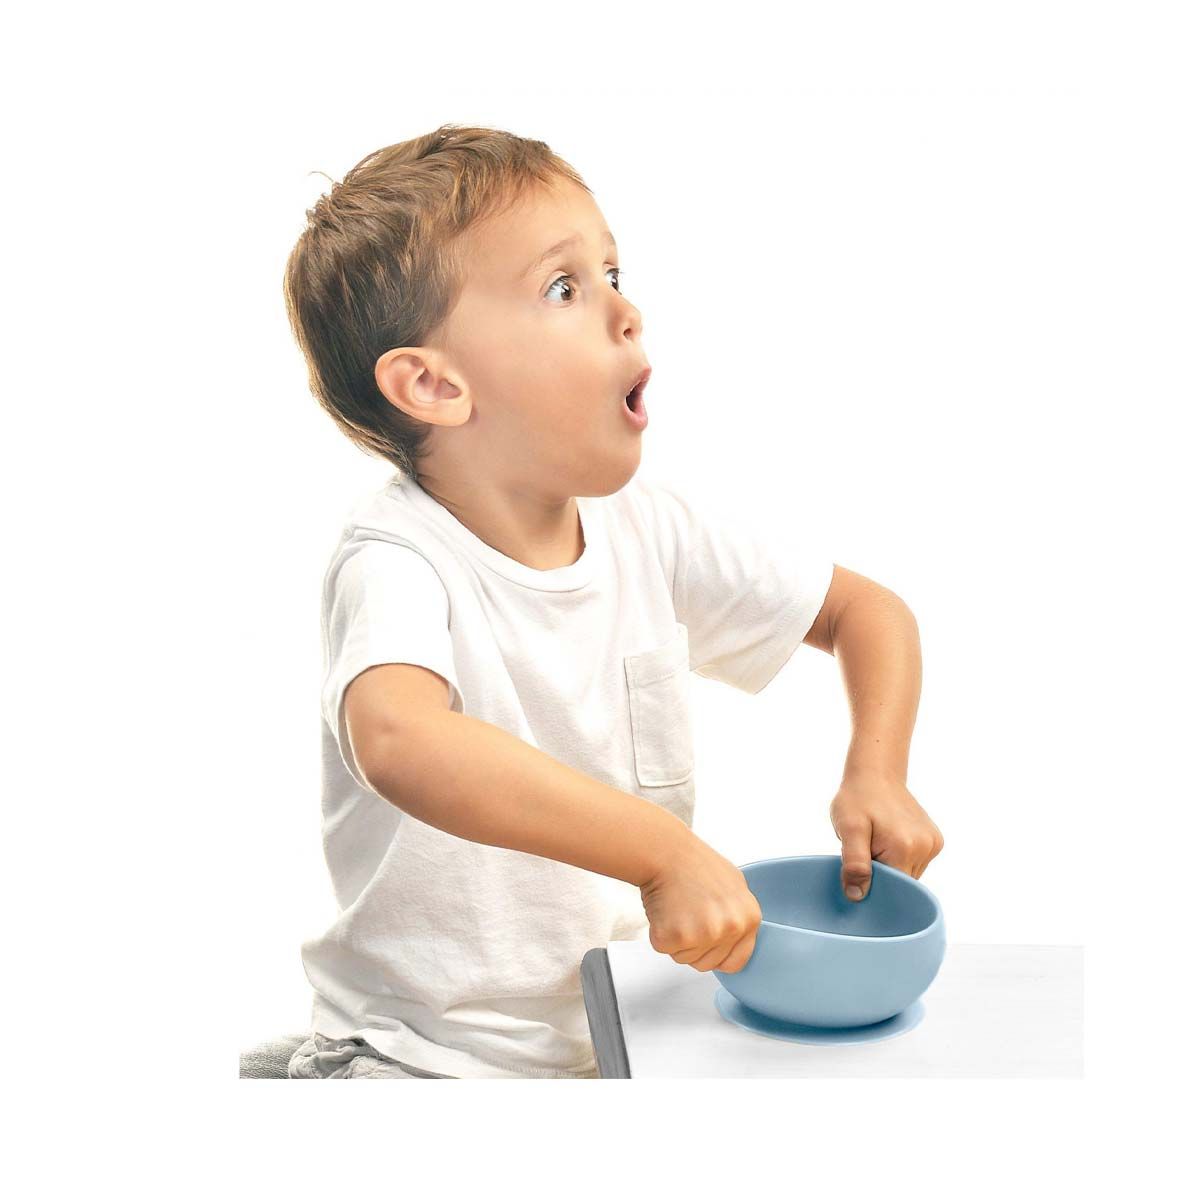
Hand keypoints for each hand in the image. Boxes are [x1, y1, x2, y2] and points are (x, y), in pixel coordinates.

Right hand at [639, 830, 762, 972]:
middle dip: (694, 946)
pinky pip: (666, 950)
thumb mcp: (734, 886)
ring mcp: (705, 933)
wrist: (665, 851)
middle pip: (709, 964)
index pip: (736, 962)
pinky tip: (665, 911)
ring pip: (686, 959)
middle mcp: (732, 928)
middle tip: (686, 914)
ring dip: (677, 941)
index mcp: (750, 918)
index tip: (706, 940)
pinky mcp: (677, 936)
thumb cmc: (694, 863)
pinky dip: (660, 934)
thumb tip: (737, 936)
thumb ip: (738, 916)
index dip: (716, 953)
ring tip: (677, 910)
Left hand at [829, 770, 944, 900]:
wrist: (876, 774)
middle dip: (882, 875)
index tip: (858, 873)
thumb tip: (857, 896)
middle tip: (864, 853)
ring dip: (891, 866)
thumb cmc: (858, 798)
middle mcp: (925, 847)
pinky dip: (900, 858)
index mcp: (905, 848)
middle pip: (902, 883)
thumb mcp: (849, 828)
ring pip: (909, 874)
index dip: (873, 886)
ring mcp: (933, 843)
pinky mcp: (935, 840)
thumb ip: (854, 864)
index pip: (892, 889)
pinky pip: (915, 863)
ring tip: (876, 844)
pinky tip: (888, 840)